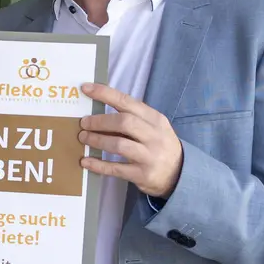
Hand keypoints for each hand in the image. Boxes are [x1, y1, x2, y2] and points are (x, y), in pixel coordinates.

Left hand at [78, 83, 183, 198]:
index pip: (127, 102)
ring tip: (83, 138)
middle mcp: (154, 136)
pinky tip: (85, 161)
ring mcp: (149, 156)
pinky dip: (98, 164)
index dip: (105, 94)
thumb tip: (96, 112)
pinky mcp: (143, 175)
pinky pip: (116, 168)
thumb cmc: (159, 145)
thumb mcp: (152, 128)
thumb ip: (131, 119)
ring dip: (97, 140)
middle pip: (124, 122)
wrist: (180, 173)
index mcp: (155, 119)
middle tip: (83, 123)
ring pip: (119, 145)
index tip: (85, 88)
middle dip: (99, 121)